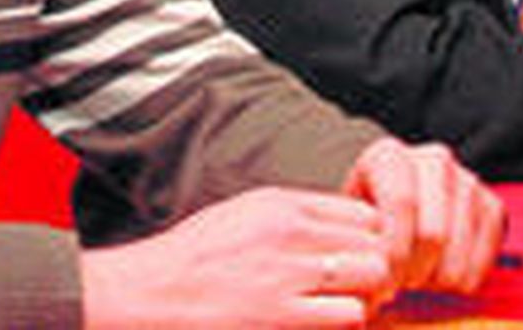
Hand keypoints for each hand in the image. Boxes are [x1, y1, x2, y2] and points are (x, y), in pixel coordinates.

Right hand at [80, 186, 394, 328]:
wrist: (146, 295)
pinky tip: (326, 327)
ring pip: (371, 278)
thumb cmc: (191, 260)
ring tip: (346, 311)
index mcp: (280, 204)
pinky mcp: (281, 320)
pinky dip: (347, 325)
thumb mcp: (241, 216)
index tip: (359, 261)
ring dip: (367, 299)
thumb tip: (337, 231)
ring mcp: (287, 277)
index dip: (369, 241)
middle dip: (377, 270)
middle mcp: (290, 234)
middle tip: (363, 292)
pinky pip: (348, 317)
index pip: (362, 212)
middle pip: (374, 243)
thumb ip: (291, 219)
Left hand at [341, 137, 504, 294]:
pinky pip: (483, 260)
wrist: (398, 206)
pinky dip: (462, 281)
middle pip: (433, 233)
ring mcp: (467, 181)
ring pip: (458, 252)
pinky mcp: (492, 207)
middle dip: (413, 272)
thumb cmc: (369, 216)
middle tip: (399, 283)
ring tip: (416, 276)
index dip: (394, 252)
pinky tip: (440, 273)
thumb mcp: (350, 221)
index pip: (401, 204)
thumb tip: (368, 286)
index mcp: (390, 156)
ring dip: (435, 279)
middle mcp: (433, 160)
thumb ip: (355, 244)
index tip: (384, 281)